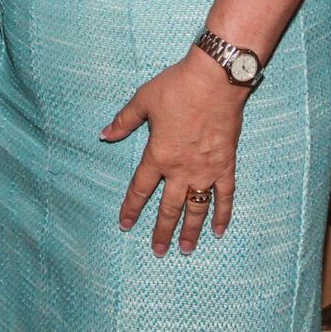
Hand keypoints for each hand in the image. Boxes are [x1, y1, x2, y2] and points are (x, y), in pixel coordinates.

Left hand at [100, 47, 246, 255]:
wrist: (215, 80)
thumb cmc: (177, 87)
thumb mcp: (144, 100)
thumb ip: (123, 121)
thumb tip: (104, 135)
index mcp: (158, 155)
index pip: (140, 188)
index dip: (131, 207)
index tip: (125, 224)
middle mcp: (181, 170)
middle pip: (168, 207)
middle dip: (161, 230)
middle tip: (157, 251)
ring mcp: (206, 170)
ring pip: (196, 209)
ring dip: (190, 231)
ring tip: (185, 249)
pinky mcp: (226, 165)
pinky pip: (225, 196)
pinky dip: (223, 214)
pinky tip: (220, 230)